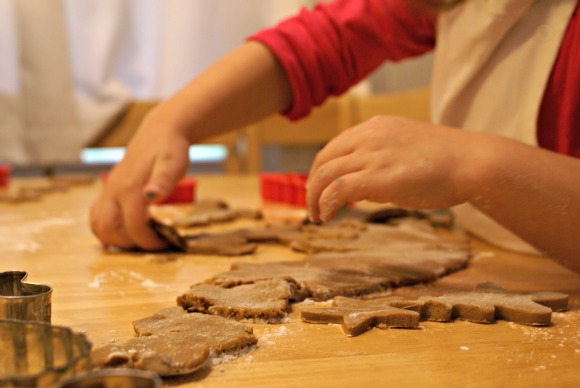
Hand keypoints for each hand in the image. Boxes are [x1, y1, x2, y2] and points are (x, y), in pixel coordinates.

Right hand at [90, 119, 189, 249]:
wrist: (159, 132)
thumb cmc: (170, 149)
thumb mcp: (173, 163)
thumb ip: (162, 180)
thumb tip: (152, 196)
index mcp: (130, 189)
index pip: (133, 227)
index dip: (149, 242)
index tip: (166, 243)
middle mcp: (114, 191)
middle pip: (110, 230)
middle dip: (131, 244)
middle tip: (152, 243)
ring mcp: (108, 191)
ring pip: (99, 225)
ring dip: (116, 239)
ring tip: (139, 240)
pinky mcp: (108, 191)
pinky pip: (97, 216)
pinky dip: (106, 229)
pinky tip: (123, 232)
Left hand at [306, 116, 475, 222]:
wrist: (472, 162)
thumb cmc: (447, 161)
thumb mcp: (407, 148)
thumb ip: (382, 159)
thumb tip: (364, 185)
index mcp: (375, 127)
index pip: (334, 147)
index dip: (322, 170)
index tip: (322, 189)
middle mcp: (368, 136)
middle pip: (323, 160)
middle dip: (312, 185)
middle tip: (314, 205)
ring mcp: (371, 155)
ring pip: (324, 175)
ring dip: (314, 198)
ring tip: (317, 216)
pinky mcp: (376, 177)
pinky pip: (336, 190)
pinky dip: (325, 204)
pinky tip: (328, 217)